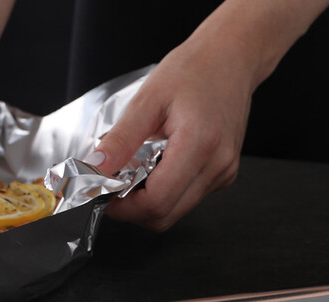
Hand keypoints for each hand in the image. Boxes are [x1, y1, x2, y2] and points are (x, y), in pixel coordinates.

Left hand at [89, 0, 328, 231]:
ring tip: (133, 173)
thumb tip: (97, 169)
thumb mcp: (148, 99)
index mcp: (199, 145)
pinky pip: (188, 198)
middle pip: (165, 216)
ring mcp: (224, 173)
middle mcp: (217, 165)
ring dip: (148, 202)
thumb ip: (121, 139)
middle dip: (133, 210)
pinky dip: (165, 192)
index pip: (157, 202)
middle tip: (113, 187)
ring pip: (176, 212)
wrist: (231, 58)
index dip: (124, 208)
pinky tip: (156, 167)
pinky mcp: (224, 174)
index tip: (104, 194)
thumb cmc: (194, 70)